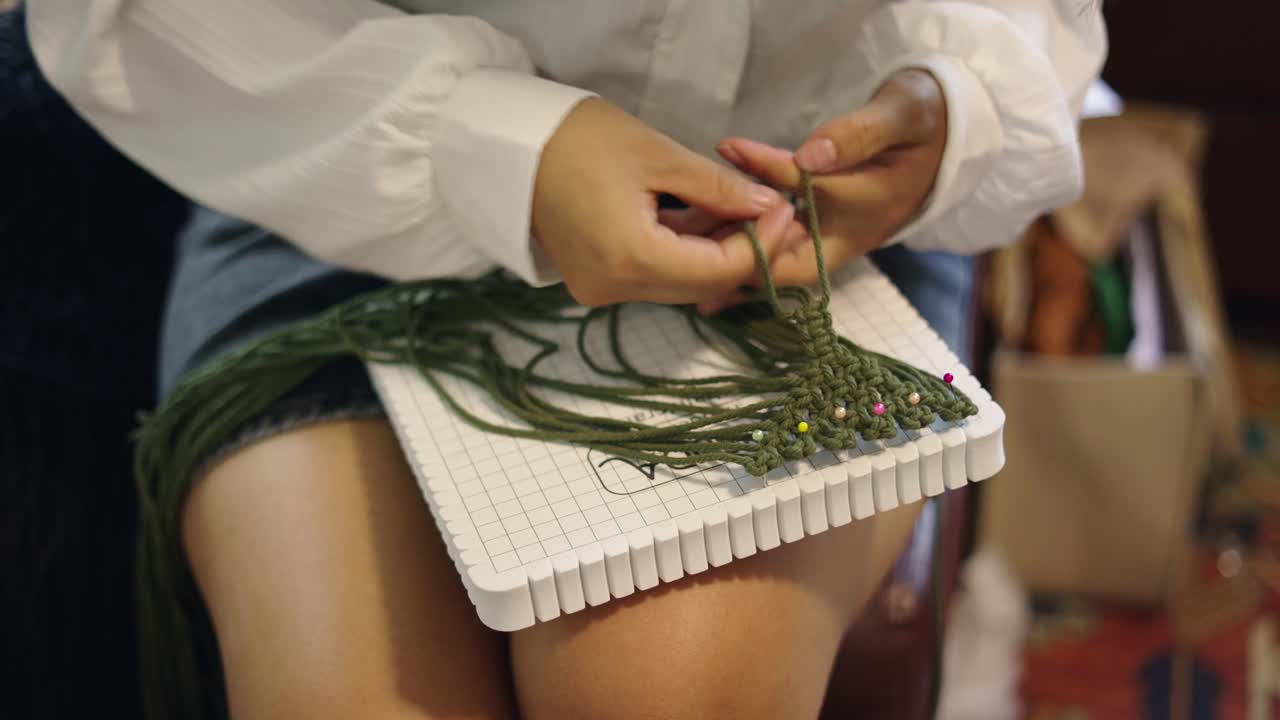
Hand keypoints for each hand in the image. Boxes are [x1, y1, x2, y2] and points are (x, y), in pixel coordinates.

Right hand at [532, 98, 792, 306]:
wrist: (507, 146)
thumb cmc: (577, 139)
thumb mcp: (657, 155)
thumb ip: (717, 187)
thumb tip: (765, 205)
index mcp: (631, 258)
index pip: (719, 270)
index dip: (760, 243)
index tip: (784, 209)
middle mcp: (615, 288)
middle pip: (702, 285)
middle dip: (742, 252)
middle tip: (770, 210)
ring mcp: (600, 290)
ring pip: (679, 284)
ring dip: (713, 253)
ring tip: (738, 209)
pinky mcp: (593, 281)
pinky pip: (652, 277)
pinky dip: (681, 254)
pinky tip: (700, 219)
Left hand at [707, 69, 946, 309]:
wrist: (937, 141)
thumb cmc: (919, 122)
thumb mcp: (902, 116)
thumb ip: (859, 134)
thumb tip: (811, 156)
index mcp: (872, 205)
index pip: (811, 191)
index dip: (771, 172)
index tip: (729, 146)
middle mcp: (849, 234)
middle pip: (791, 261)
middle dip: (744, 261)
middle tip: (694, 264)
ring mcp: (831, 239)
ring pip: (778, 260)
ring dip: (735, 260)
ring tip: (684, 259)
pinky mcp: (816, 237)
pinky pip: (775, 251)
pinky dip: (741, 250)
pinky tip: (699, 250)